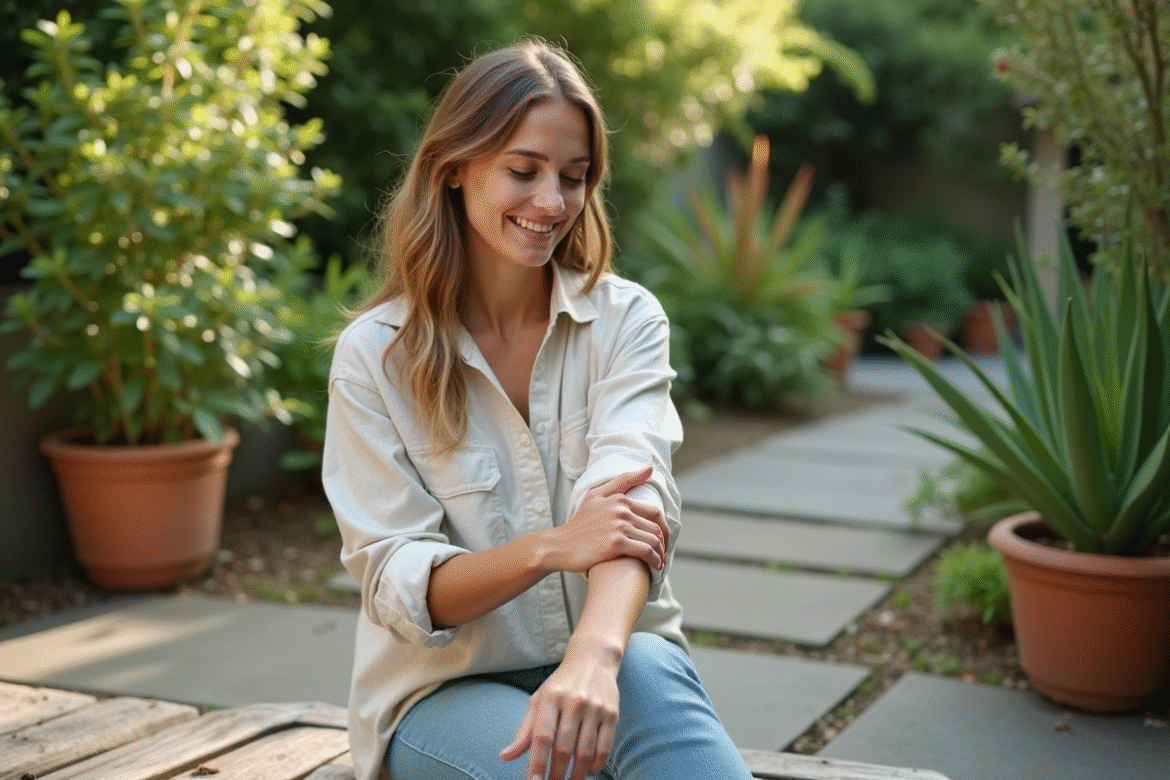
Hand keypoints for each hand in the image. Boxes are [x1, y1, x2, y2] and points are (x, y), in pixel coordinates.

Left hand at [499, 640, 621, 779]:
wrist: (593, 659)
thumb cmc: (561, 684)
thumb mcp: (539, 700)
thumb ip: (524, 731)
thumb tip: (505, 757)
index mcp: (550, 698)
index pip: (542, 737)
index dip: (537, 763)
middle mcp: (573, 702)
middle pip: (564, 748)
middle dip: (556, 774)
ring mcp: (594, 708)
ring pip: (585, 751)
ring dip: (576, 774)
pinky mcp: (611, 713)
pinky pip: (604, 747)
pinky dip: (596, 764)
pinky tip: (588, 771)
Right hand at [545, 465, 668, 573]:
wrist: (560, 546)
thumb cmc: (580, 524)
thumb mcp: (596, 495)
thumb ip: (623, 481)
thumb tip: (649, 468)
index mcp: (619, 499)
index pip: (655, 513)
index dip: (664, 528)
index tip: (664, 541)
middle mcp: (621, 510)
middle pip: (656, 528)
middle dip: (664, 544)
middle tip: (664, 555)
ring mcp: (618, 526)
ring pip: (653, 540)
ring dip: (661, 554)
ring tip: (660, 564)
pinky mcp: (615, 543)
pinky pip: (645, 551)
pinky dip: (654, 560)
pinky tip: (655, 567)